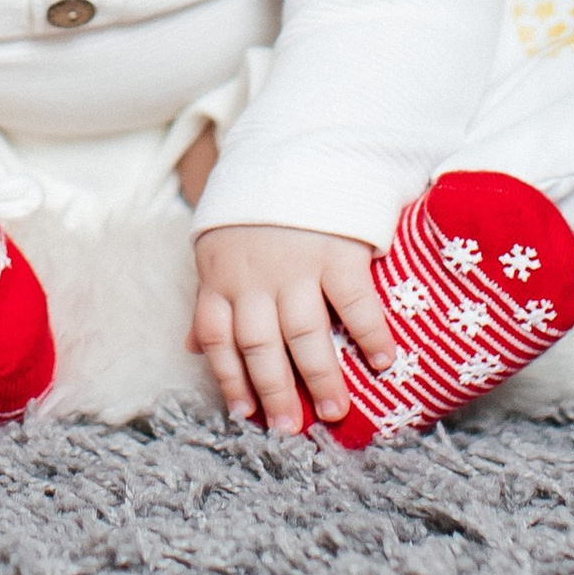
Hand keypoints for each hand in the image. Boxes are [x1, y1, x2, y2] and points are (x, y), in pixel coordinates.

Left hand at [190, 222, 391, 433]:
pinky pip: (355, 304)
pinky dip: (370, 336)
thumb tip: (190, 349)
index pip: (218, 339)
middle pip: (260, 347)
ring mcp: (297, 265)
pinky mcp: (338, 251)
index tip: (244, 414)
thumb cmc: (255, 206)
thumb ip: (210, 298)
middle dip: (274, 392)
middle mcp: (256, 278)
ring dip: (320, 378)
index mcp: (222, 276)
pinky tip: (383, 362)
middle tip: (290, 429)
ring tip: (333, 411)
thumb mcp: (218, 245)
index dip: (229, 379)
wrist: (295, 144)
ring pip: (304, 335)